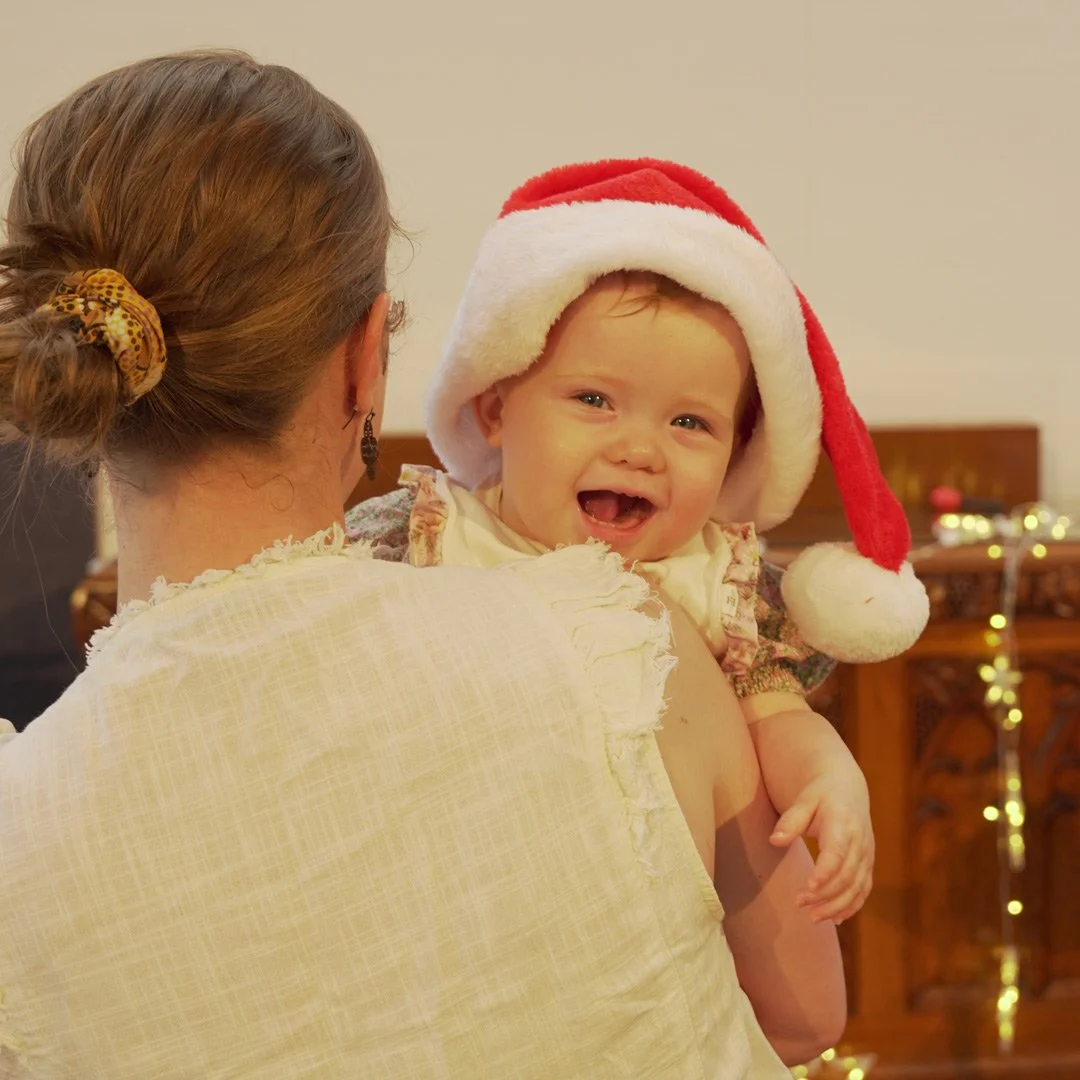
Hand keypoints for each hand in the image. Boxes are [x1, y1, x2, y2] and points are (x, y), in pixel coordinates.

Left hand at [768, 777, 873, 924]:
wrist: (847, 789)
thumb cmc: (820, 795)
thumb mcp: (804, 801)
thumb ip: (791, 820)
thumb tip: (774, 841)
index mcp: (843, 823)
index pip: (837, 852)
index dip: (825, 872)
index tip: (808, 887)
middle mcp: (859, 841)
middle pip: (846, 875)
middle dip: (825, 894)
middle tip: (799, 903)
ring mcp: (866, 855)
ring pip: (857, 887)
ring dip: (836, 905)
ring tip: (813, 918)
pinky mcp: (868, 864)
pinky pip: (863, 889)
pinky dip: (851, 906)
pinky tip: (835, 919)